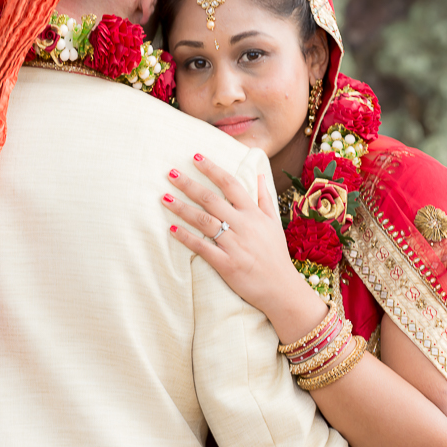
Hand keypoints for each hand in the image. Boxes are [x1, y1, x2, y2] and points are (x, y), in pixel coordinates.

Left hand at [162, 155, 326, 341]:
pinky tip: (171, 229)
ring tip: (164, 197)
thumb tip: (259, 175)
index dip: (212, 169)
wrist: (282, 289)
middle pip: (211, 199)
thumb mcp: (274, 223)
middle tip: (170, 173)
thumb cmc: (276, 255)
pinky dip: (186, 237)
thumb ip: (264, 198)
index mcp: (253, 214)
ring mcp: (234, 245)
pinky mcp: (226, 264)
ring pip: (203, 221)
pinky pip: (202, 247)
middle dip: (189, 185)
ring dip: (182, 208)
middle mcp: (243, 225)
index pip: (231, 184)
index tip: (196, 158)